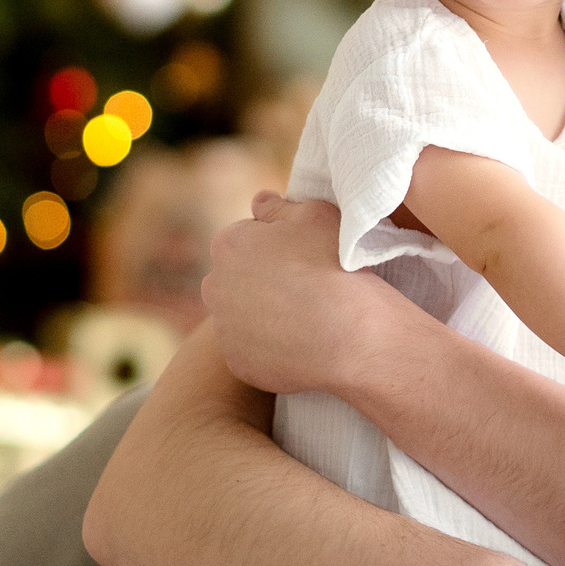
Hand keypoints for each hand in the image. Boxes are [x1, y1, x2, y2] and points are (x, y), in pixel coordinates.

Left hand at [201, 193, 400, 396]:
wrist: (350, 333)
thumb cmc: (335, 265)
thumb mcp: (314, 214)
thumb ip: (278, 206)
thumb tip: (258, 202)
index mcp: (228, 245)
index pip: (243, 238)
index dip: (274, 245)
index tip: (300, 255)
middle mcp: (214, 286)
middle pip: (236, 278)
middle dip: (260, 280)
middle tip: (301, 286)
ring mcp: (224, 329)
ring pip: (242, 316)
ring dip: (263, 314)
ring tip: (305, 317)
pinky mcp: (238, 363)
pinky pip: (252, 351)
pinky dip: (270, 348)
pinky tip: (300, 344)